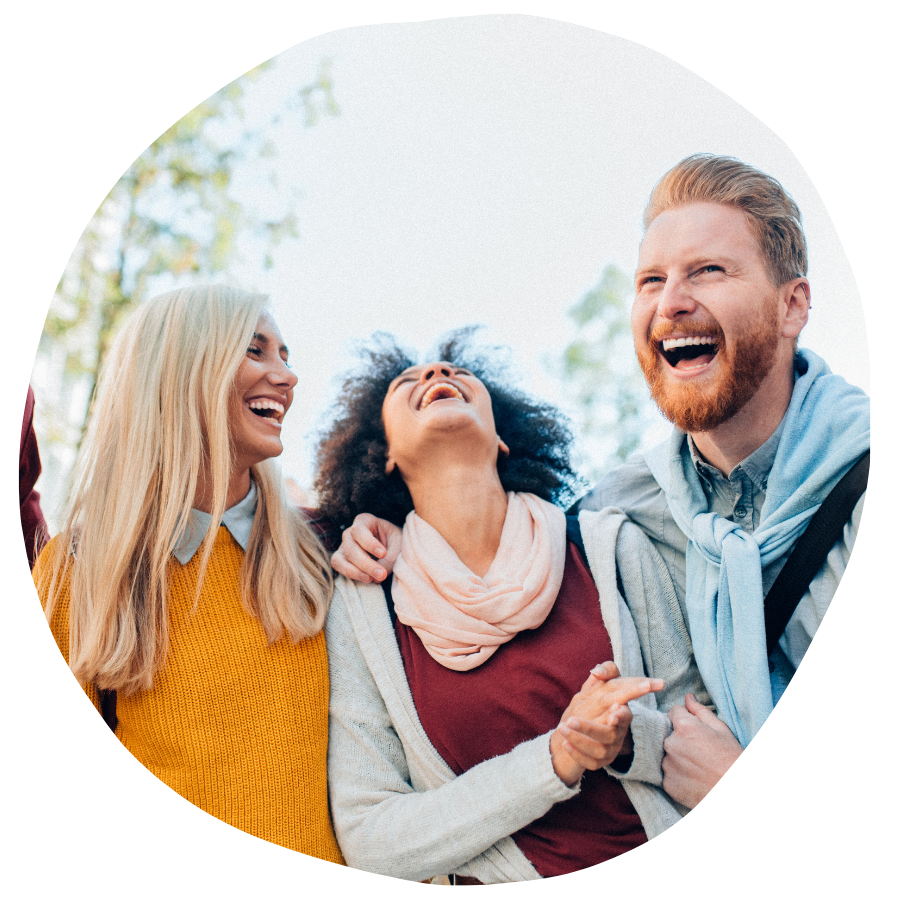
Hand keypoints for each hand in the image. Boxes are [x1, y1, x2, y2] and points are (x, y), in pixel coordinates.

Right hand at [330, 514, 402, 583]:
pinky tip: (367, 579)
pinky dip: (351, 574)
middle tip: (381, 574)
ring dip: (357, 571)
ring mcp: (344, 546)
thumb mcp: (397, 548)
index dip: (369, 543)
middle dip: (366, 563)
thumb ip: (388, 560)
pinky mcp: (341, 559)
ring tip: (373, 579)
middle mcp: (351, 532)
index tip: (383, 554)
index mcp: (365, 521)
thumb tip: (375, 576)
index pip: (359, 530)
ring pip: (341, 558)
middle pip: (351, 547)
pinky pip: (338, 566)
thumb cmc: (396, 543)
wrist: (394, 549)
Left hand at [550, 662, 663, 786]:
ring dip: (579, 740)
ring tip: (562, 728)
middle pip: (609, 734)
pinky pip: (590, 763)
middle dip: (590, 728)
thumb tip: (597, 670)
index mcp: (622, 714)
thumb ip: (607, 671)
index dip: (622, 715)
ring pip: (599, 750)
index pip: (627, 715)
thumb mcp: (604, 683)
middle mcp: (619, 733)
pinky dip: (577, 754)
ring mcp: (611, 749)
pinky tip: (565, 744)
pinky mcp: (600, 761)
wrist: (586, 726)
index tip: (612, 713)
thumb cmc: (600, 701)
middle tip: (570, 719)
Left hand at [662, 693, 742, 811]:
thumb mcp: (721, 730)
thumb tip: (688, 697)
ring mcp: (668, 764)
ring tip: (698, 766)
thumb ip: (700, 711)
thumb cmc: (732, 760)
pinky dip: (677, 774)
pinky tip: (693, 778)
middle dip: (680, 737)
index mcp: (684, 727)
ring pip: (667, 753)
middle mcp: (671, 743)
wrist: (736, 796)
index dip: (685, 718)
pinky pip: (668, 772)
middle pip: (668, 733)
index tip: (696, 730)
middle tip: (700, 751)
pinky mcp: (667, 783)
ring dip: (677, 756)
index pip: (673, 712)